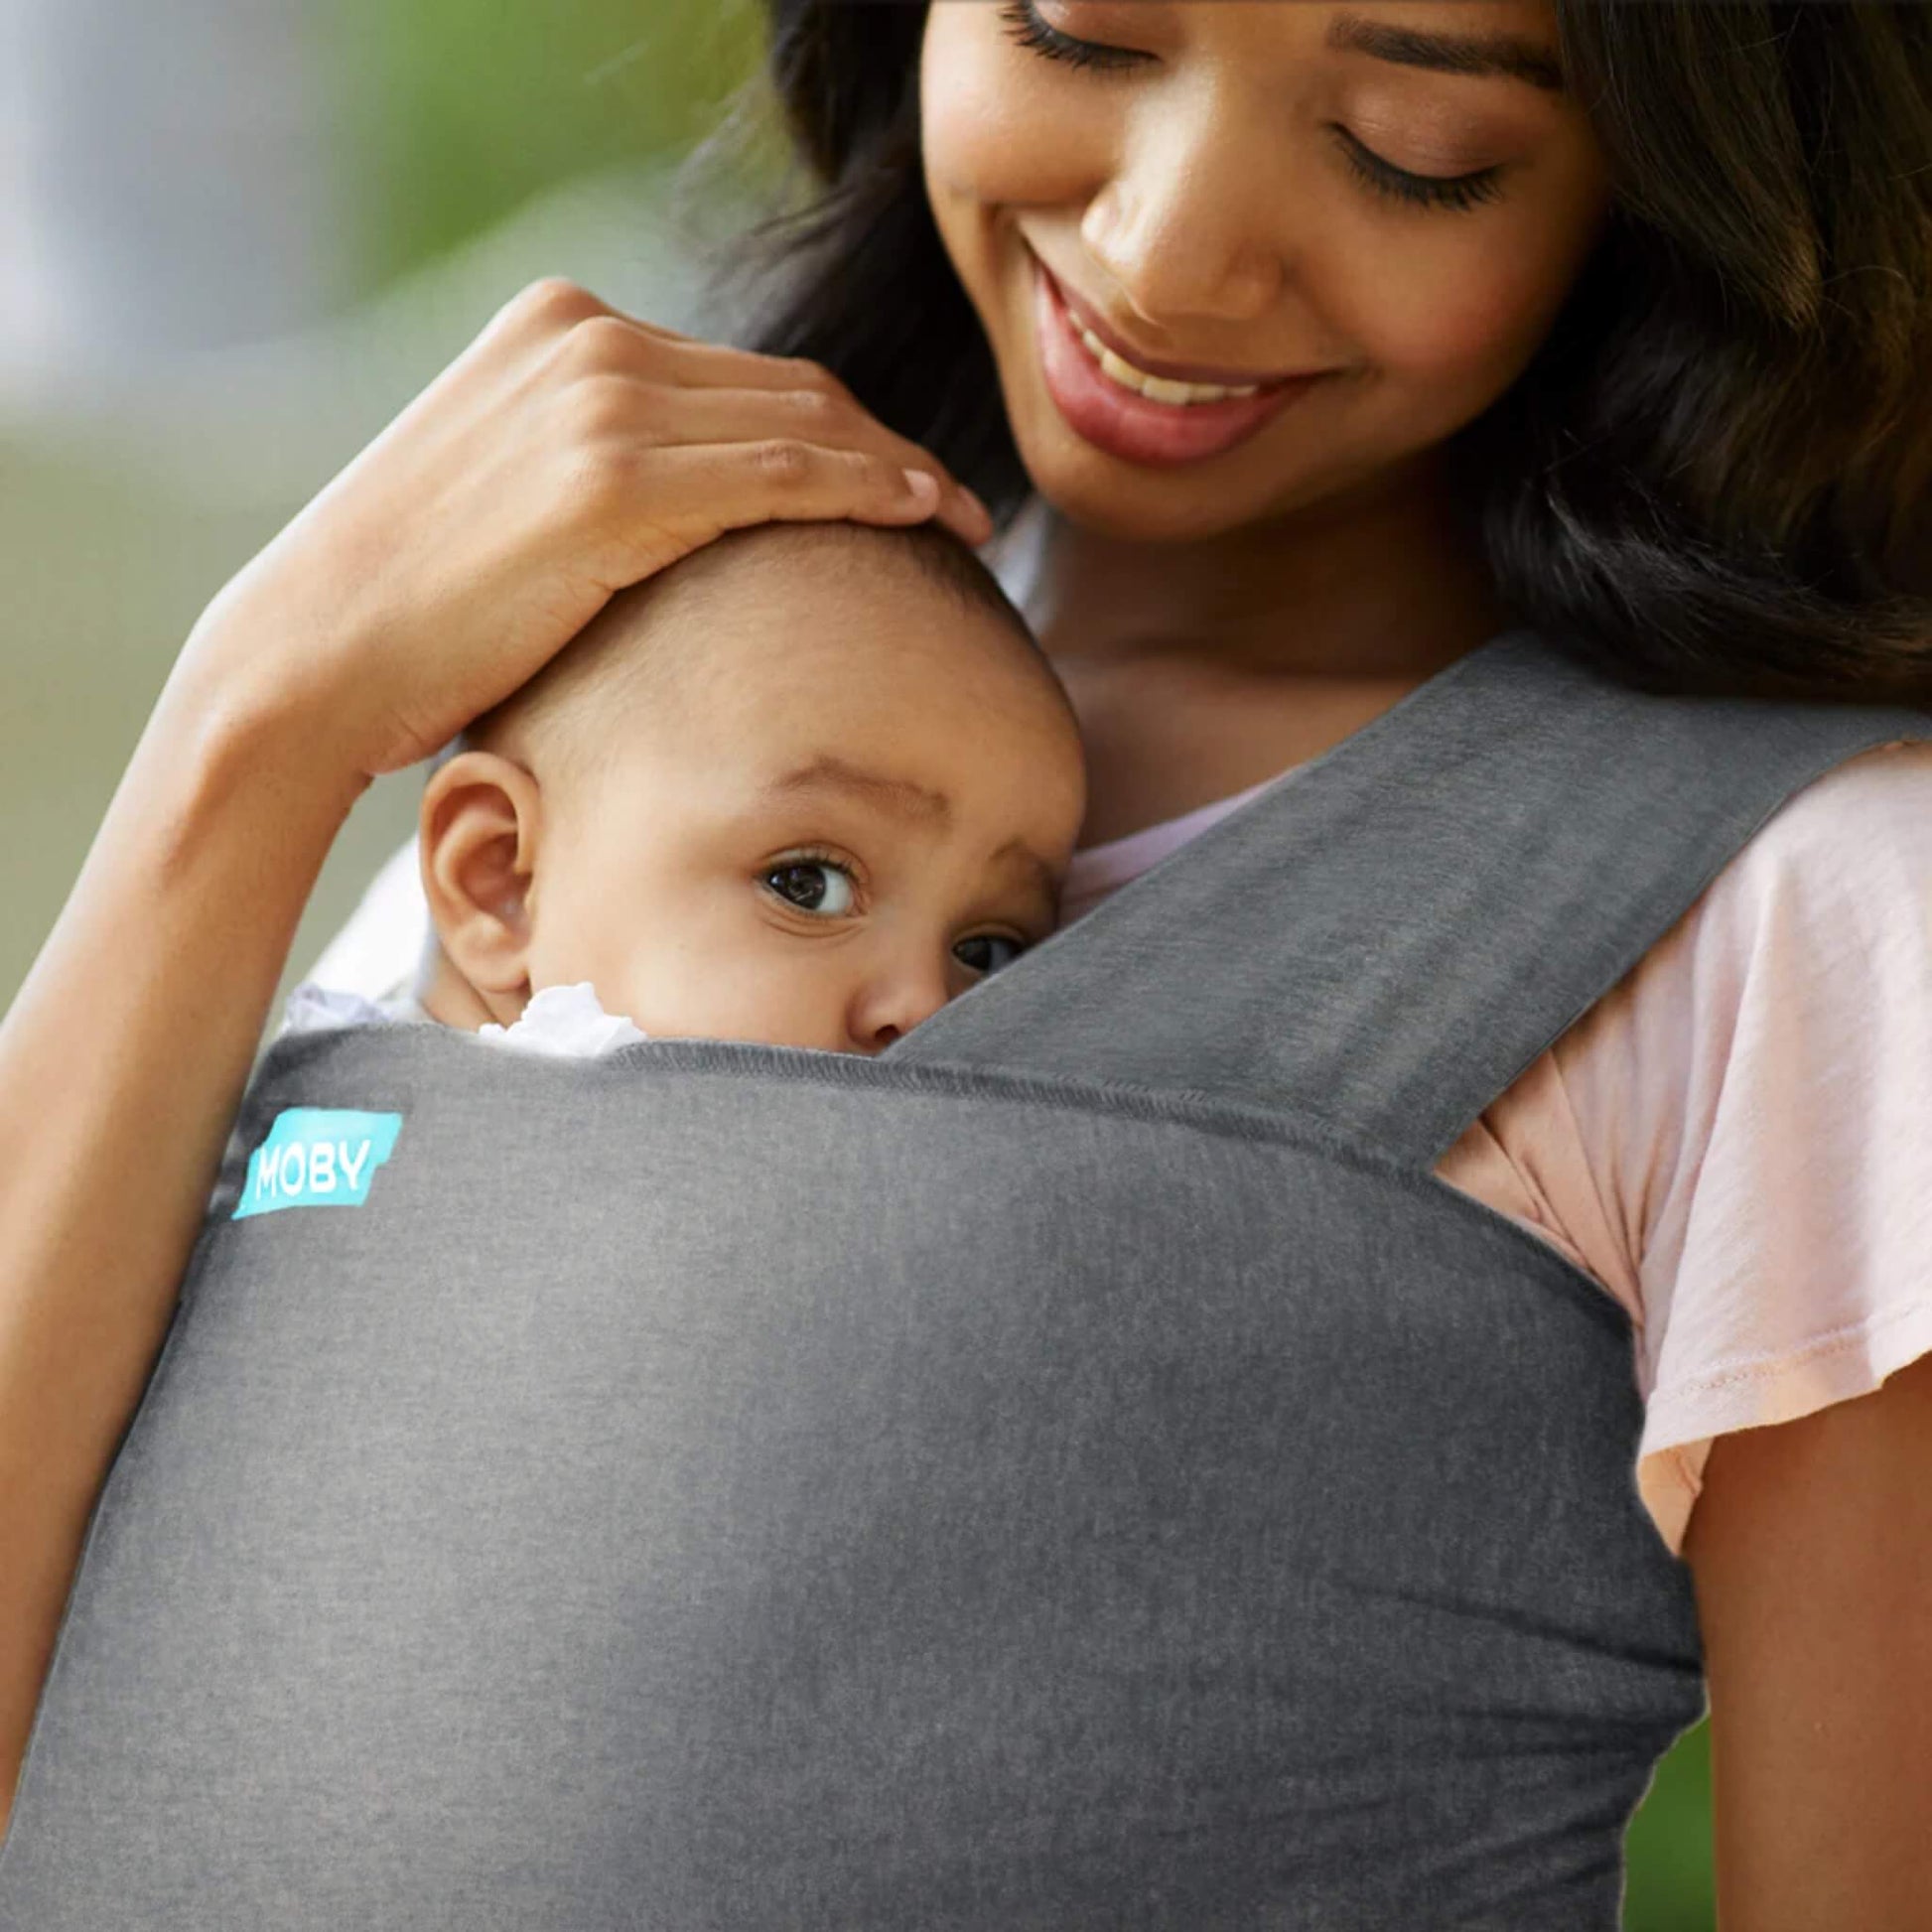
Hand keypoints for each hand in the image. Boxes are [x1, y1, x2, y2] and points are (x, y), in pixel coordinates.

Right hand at [179, 278, 994, 784]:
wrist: (314, 656)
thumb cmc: (410, 612)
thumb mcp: (510, 497)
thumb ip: (598, 467)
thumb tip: (692, 512)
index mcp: (556, 324)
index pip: (739, 371)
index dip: (835, 423)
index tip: (896, 472)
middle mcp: (584, 339)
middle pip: (787, 387)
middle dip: (883, 443)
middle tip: (952, 500)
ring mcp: (600, 401)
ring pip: (803, 424)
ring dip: (898, 468)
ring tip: (958, 517)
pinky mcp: (614, 478)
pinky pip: (787, 473)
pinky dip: (872, 488)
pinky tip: (926, 516)